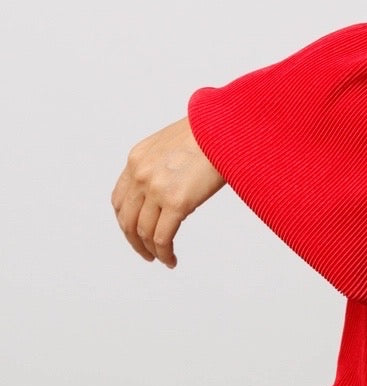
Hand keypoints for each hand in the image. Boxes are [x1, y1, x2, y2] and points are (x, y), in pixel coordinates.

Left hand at [111, 116, 226, 267]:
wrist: (228, 126)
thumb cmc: (211, 132)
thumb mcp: (173, 143)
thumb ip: (161, 165)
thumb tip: (170, 191)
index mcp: (137, 158)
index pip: (119, 199)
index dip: (126, 221)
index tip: (136, 232)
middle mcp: (140, 174)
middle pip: (127, 220)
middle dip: (134, 241)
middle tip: (146, 253)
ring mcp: (156, 188)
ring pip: (143, 233)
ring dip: (151, 251)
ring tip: (162, 258)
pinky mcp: (176, 202)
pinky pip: (162, 238)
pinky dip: (164, 254)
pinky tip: (171, 260)